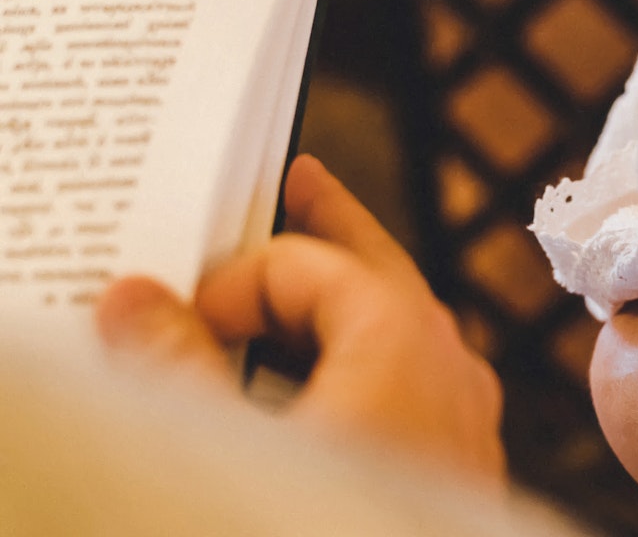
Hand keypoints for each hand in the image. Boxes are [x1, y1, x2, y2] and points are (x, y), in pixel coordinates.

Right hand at [95, 154, 505, 486]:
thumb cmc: (322, 530)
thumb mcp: (224, 452)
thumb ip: (174, 369)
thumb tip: (133, 298)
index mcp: (401, 338)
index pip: (302, 264)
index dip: (226, 284)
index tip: (167, 329)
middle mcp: (447, 363)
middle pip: (374, 267)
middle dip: (325, 227)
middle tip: (294, 178)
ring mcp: (461, 416)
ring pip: (395, 326)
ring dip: (339, 299)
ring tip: (297, 278)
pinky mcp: (454, 463)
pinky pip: (406, 382)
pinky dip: (359, 361)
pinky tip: (327, 381)